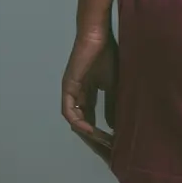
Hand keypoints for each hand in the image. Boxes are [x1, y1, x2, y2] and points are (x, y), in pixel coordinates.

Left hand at [62, 30, 117, 164]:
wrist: (98, 36)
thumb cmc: (107, 55)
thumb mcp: (114, 84)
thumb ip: (112, 104)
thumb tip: (113, 126)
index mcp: (87, 91)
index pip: (90, 116)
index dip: (99, 128)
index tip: (111, 139)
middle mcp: (77, 93)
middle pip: (81, 120)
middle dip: (93, 134)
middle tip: (105, 146)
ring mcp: (70, 91)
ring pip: (74, 118)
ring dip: (86, 131)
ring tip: (100, 140)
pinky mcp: (67, 87)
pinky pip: (69, 110)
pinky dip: (78, 121)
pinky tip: (90, 129)